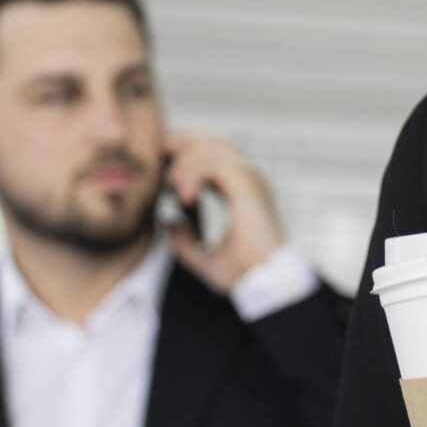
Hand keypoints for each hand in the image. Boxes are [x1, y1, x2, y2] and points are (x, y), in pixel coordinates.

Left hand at [162, 131, 283, 292]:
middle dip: (185, 143)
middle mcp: (250, 181)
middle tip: (161, 152)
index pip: (217, 155)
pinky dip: (194, 174)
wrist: (265, 284)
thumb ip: (184, 242)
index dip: (191, 152)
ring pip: (212, 149)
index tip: (166, 165)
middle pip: (215, 142)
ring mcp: (251, 181)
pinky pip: (214, 165)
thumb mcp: (204, 258)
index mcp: (244, 192)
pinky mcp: (248, 188)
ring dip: (186, 164)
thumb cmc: (242, 274)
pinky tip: (185, 196)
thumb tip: (169, 226)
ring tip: (173, 186)